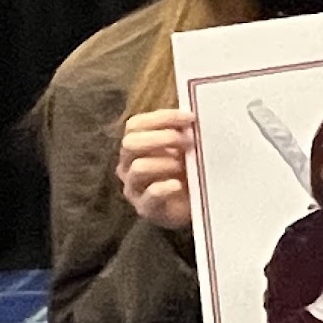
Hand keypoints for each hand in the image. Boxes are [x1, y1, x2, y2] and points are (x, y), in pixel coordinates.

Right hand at [116, 108, 195, 228]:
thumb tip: (193, 115)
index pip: (136, 125)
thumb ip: (184, 132)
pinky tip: (178, 185)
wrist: (193, 204)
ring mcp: (134, 187)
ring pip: (138, 168)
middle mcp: (128, 165)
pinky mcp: (146, 207)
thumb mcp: (186, 147)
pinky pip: (150, 195)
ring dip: (165, 163)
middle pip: (130, 143)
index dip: (162, 118)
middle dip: (162, 138)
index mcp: (136, 145)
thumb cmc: (186, 170)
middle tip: (188, 141)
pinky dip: (165, 188)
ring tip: (183, 165)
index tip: (190, 117)